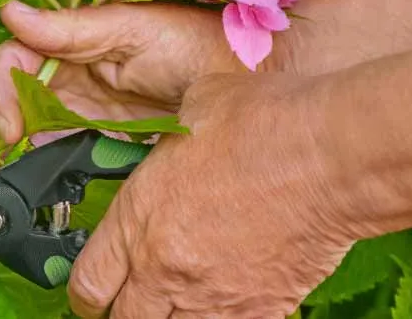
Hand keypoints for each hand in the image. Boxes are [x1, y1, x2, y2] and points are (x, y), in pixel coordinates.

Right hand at [0, 0, 254, 178]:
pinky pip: (51, 160)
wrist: (260, 74)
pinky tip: (21, 201)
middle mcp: (65, 76)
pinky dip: (30, 179)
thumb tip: (10, 13)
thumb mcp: (136, 29)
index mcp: (69, 45)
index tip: (11, 129)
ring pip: (17, 136)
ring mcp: (79, 111)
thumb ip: (72, 29)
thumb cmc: (202, 39)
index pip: (11, 64)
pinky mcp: (97, 141)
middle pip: (1, 104)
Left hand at [67, 72, 352, 317]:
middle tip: (131, 298)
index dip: (84, 292)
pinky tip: (225, 303)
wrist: (327, 154)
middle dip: (121, 312)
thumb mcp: (189, 112)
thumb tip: (172, 131)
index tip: (91, 290)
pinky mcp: (262, 309)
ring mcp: (213, 296)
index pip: (87, 285)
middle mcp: (165, 267)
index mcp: (137, 218)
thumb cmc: (261, 122)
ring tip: (176, 303)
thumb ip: (166, 138)